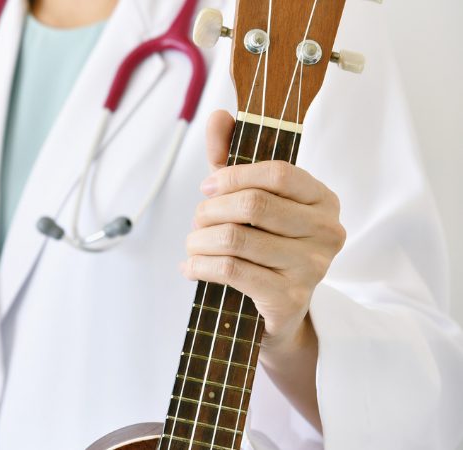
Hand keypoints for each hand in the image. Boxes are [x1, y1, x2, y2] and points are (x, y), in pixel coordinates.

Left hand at [180, 111, 345, 351]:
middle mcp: (327, 231)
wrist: (278, 315)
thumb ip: (232, 156)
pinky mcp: (289, 298)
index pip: (278, 172)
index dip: (233, 175)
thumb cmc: (262, 248)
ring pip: (235, 238)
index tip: (207, 187)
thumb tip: (218, 116)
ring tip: (192, 245)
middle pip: (253, 205)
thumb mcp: (248, 199)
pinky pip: (230, 270)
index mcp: (323, 200)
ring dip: (199, 240)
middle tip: (197, 222)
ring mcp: (312, 267)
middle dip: (210, 211)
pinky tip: (191, 267)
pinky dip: (200, 266)